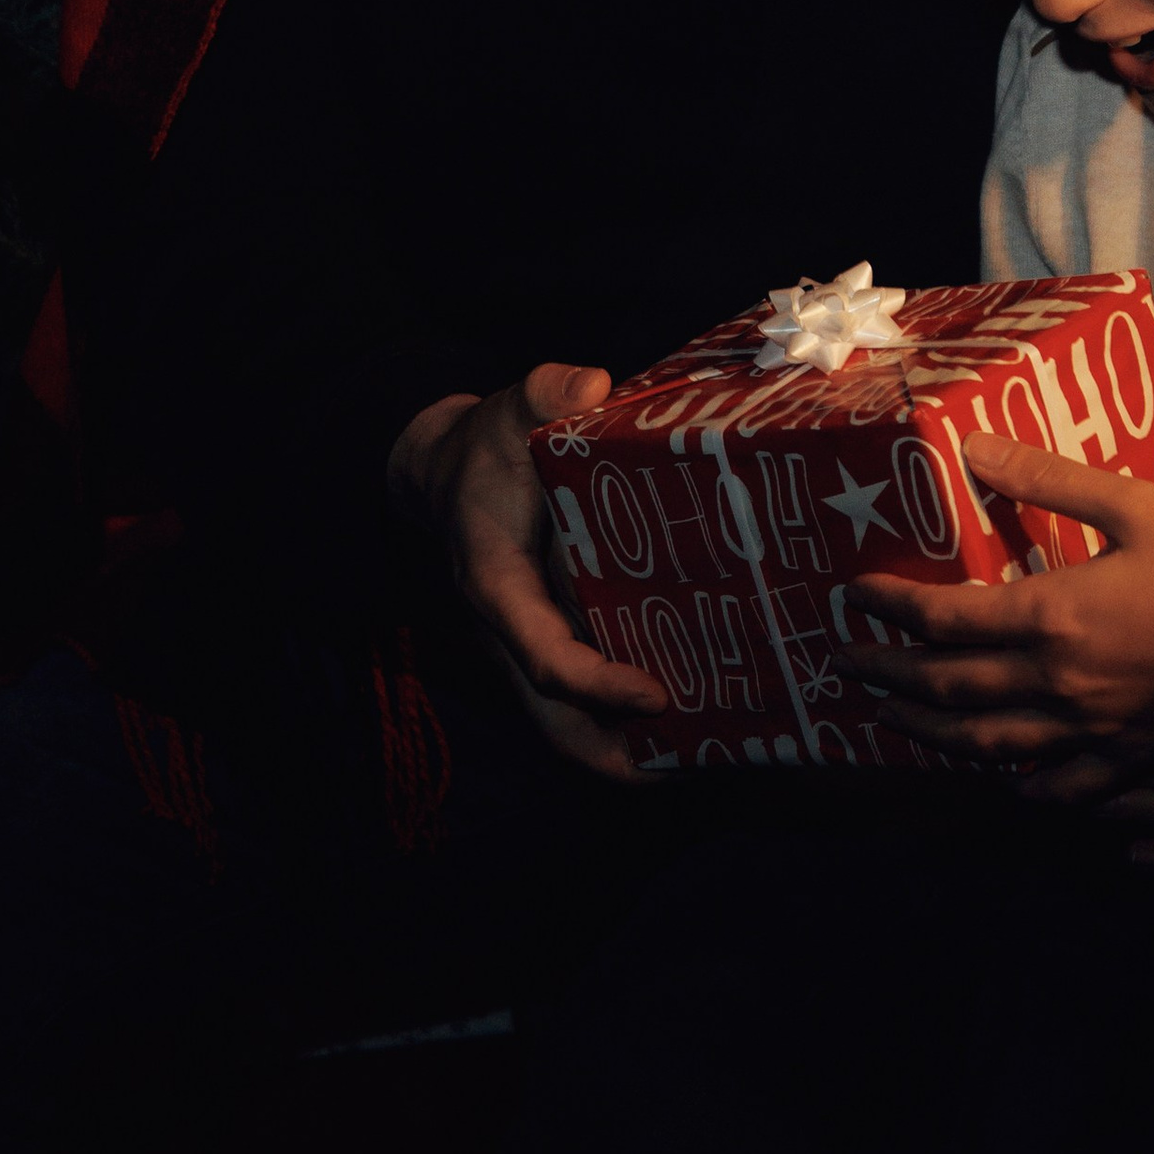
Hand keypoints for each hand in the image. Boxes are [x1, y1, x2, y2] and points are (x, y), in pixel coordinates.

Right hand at [389, 363, 669, 779]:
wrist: (445, 472)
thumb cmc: (486, 446)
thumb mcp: (510, 407)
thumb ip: (543, 393)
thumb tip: (591, 387)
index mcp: (497, 585)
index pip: (542, 655)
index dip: (596, 684)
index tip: (655, 695)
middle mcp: (510, 631)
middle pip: (554, 722)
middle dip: (615, 757)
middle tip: (693, 766)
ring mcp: (528, 645)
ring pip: (566, 722)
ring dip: (627, 750)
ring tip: (708, 754)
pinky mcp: (549, 641)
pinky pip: (581, 699)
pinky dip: (625, 718)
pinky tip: (695, 713)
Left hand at [848, 431, 1153, 768]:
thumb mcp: (1137, 504)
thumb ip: (1053, 479)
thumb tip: (976, 448)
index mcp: (1054, 615)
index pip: (944, 618)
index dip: (890, 608)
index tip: (856, 596)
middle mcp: (1058, 682)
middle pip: (947, 688)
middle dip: (887, 676)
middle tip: (845, 665)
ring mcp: (1090, 731)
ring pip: (986, 744)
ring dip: (929, 734)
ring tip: (893, 721)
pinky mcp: (1128, 760)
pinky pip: (1059, 788)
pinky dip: (1018, 786)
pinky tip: (1000, 779)